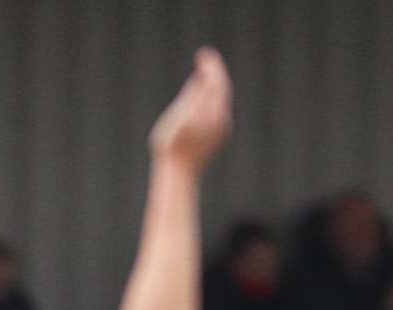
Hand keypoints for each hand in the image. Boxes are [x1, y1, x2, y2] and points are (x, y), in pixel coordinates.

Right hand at [148, 48, 231, 170]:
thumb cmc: (170, 146)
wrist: (179, 173)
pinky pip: (219, 109)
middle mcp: (220, 118)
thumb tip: (201, 78)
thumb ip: (190, 97)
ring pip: (221, 99)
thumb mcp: (175, 117)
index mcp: (209, 111)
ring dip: (214, 85)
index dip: (209, 66)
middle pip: (220, 88)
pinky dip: (214, 98)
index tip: (203, 53)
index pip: (214, 81)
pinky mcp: (221, 134)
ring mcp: (222, 127)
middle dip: (213, 73)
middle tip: (205, 59)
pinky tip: (207, 95)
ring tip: (205, 73)